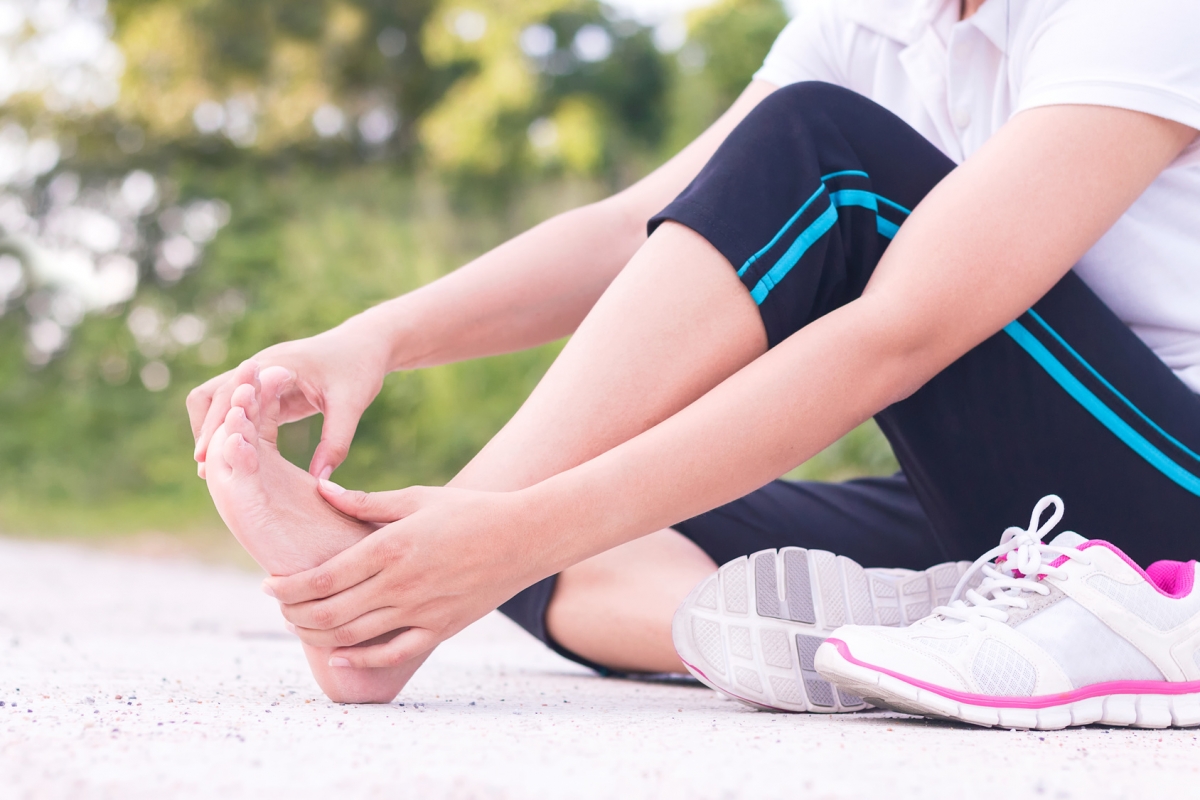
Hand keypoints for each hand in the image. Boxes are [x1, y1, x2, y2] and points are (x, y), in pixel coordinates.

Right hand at [187, 320, 389, 478]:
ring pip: (218, 400)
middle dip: (205, 429)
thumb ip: (336, 443)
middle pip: (209, 394)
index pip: (229, 392)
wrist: (366, 344)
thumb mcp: (352, 405)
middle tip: (206, 469)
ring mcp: (261, 376)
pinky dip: (231, 429)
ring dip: (214, 429)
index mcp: (277, 365)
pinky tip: (235, 457)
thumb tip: (320, 482)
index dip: (216, 425)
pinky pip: (238, 407)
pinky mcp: (268, 389)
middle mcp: (261, 366)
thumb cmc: (360, 369)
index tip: (205, 458)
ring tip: (213, 467)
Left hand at [264, 482, 544, 668]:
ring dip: (316, 635)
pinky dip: (359, 660)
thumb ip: (366, 501)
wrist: (525, 537)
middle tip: (279, 605)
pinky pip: (391, 654)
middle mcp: (400, 584)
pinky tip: (337, 656)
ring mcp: (420, 611)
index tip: (268, 584)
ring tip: (299, 625)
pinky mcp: (439, 629)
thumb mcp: (417, 498)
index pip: (322, 578)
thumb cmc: (470, 511)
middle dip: (293, 613)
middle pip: (328, 613)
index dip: (287, 587)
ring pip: (352, 636)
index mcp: (390, 548)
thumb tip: (322, 489)